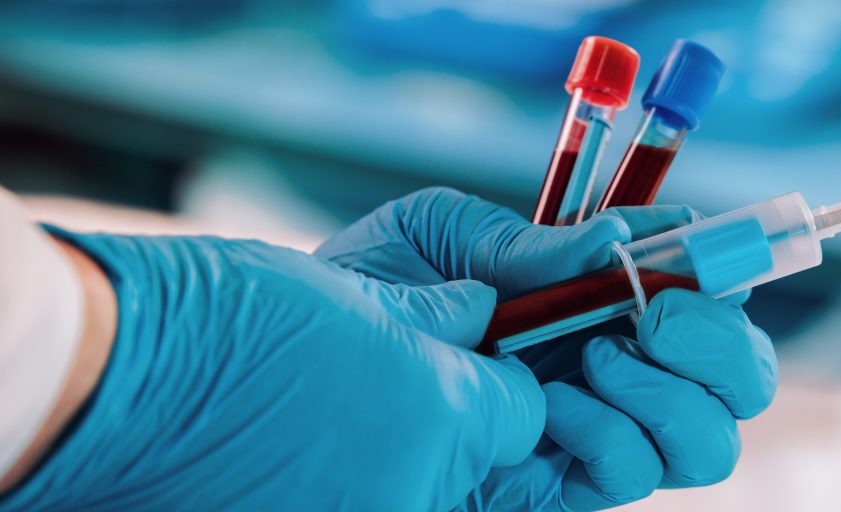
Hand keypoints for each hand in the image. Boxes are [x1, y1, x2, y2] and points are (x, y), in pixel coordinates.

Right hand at [1, 230, 542, 511]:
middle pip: (484, 462)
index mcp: (443, 415)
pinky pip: (376, 503)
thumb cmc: (237, 319)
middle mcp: (416, 492)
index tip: (470, 357)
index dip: (501, 377)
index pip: (524, 412)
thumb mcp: (357, 295)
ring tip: (344, 420)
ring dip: (406, 462)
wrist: (117, 379)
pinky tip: (311, 453)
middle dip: (464, 424)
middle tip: (402, 390)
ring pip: (431, 490)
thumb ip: (442, 313)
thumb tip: (482, 312)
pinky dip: (357, 485)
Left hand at [316, 187, 776, 510]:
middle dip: (720, 347)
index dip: (729, 272)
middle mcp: (618, 367)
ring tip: (588, 360)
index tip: (693, 253)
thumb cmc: (377, 287)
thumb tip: (619, 241)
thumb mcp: (442, 236)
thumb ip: (528, 242)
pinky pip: (629, 474)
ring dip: (664, 395)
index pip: (707, 293)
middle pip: (739, 381)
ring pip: (707, 443)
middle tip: (655, 313)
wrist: (304, 362)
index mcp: (601, 299)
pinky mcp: (562, 488)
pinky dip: (606, 437)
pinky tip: (547, 408)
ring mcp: (598, 432)